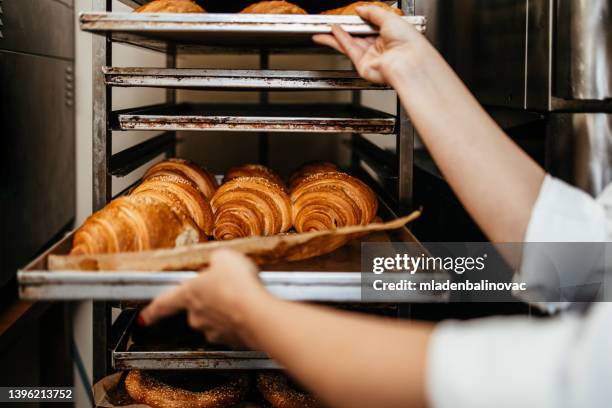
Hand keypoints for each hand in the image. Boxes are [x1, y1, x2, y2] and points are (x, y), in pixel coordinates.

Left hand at [139, 249, 271, 347]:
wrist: (258, 314)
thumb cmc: (238, 285)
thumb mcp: (224, 258)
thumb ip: (217, 261)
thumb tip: (218, 263)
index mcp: (189, 294)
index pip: (164, 303)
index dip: (152, 310)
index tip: (142, 319)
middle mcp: (197, 316)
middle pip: (197, 309)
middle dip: (209, 301)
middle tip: (225, 289)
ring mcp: (214, 331)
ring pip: (216, 320)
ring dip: (226, 311)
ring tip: (243, 298)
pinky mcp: (233, 341)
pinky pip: (234, 329)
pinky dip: (241, 320)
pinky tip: (252, 310)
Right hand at [313, 5, 424, 84]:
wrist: (407, 62)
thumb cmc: (407, 42)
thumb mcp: (389, 17)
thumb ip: (372, 11)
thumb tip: (360, 8)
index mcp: (390, 34)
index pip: (370, 25)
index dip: (358, 19)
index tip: (348, 13)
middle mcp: (380, 46)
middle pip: (357, 35)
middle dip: (344, 27)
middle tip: (332, 20)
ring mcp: (371, 56)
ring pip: (349, 42)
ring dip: (336, 34)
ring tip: (324, 27)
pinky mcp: (363, 65)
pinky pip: (349, 49)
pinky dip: (339, 39)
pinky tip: (332, 31)